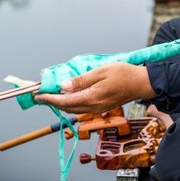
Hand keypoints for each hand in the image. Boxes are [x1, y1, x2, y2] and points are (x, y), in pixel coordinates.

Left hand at [34, 62, 155, 113]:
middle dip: (52, 101)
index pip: (64, 100)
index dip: (49, 98)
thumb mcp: (101, 72)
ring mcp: (98, 109)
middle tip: (40, 95)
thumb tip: (64, 86)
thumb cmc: (124, 74)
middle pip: (67, 107)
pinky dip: (71, 102)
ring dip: (61, 103)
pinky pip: (81, 107)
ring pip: (73, 108)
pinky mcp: (102, 107)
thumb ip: (81, 80)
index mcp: (91, 98)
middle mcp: (93, 107)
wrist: (141, 83)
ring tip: (51, 95)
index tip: (38, 94)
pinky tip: (69, 95)